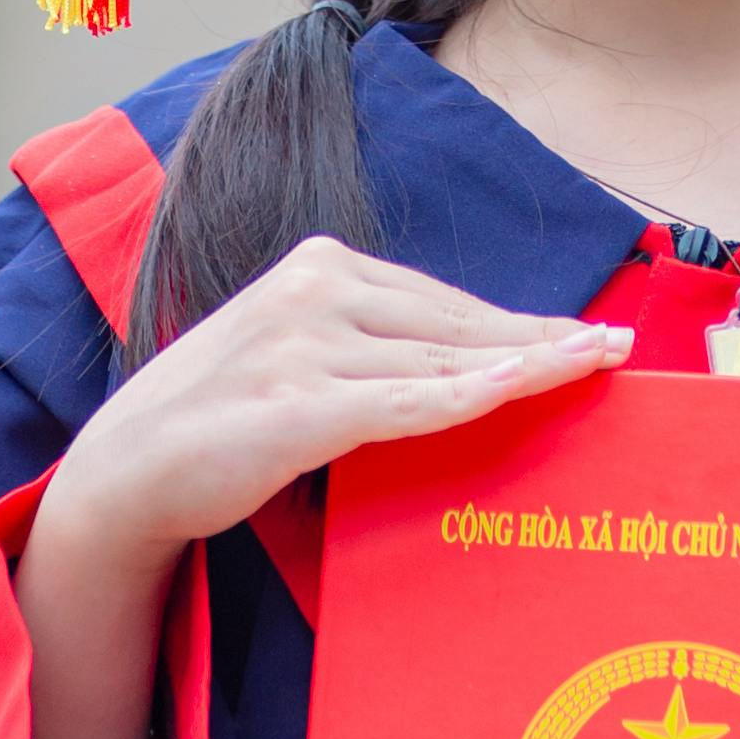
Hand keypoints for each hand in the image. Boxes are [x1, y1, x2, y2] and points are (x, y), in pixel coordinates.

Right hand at [37, 235, 630, 573]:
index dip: (516, 320)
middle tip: (613, 345)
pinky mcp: (301, 406)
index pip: (440, 300)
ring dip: (528, 364)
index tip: (579, 330)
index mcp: (315, 268)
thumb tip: (452, 356)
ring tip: (593, 366)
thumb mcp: (291, 353)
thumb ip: (360, 343)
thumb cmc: (216, 418)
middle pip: (455, 322)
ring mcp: (306, 347)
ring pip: (445, 358)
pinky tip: (528, 389)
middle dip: (539, 337)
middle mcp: (313, 293)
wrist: (126, 469)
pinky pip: (411, 402)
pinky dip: (478, 395)